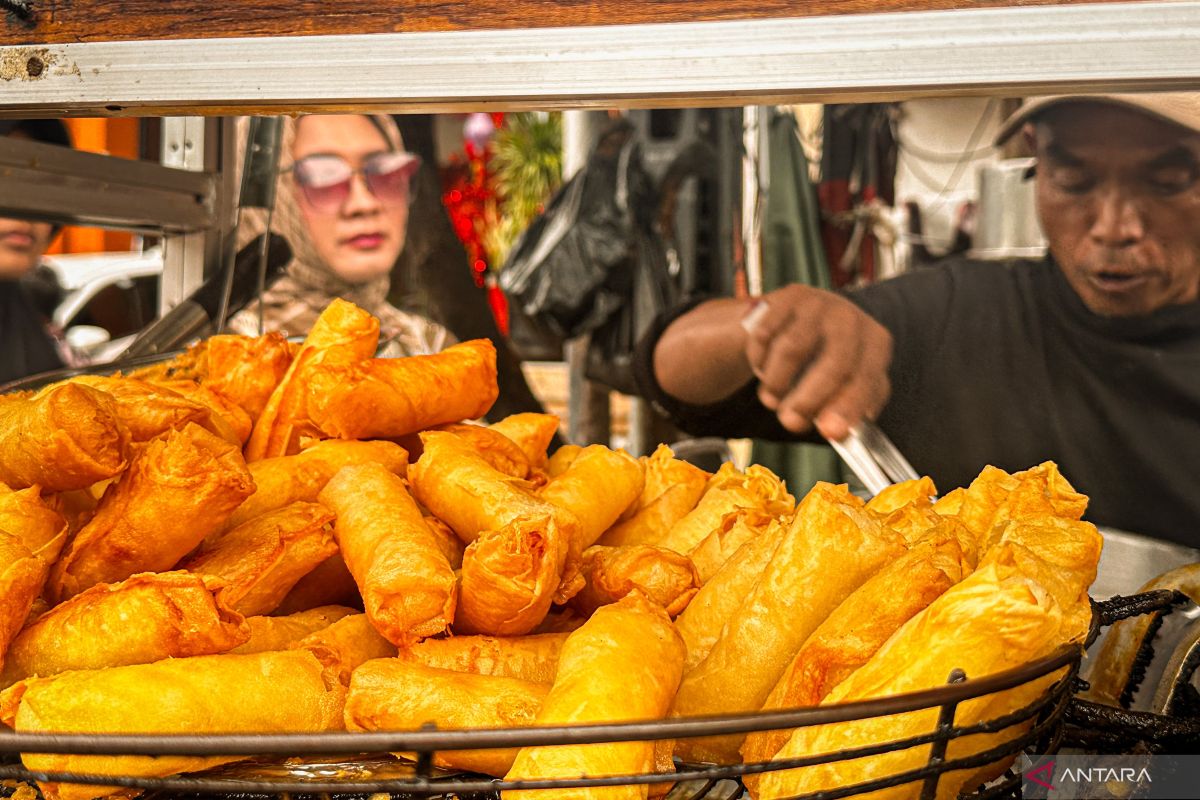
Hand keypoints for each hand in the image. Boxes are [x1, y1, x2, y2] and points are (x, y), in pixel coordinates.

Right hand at [742, 285, 892, 440]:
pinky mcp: (790, 296)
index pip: (866, 378)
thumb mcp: (850, 382)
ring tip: (771, 399)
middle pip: (834, 363)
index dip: (848, 406)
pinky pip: (766, 334)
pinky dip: (760, 359)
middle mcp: (852, 318)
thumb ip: (847, 409)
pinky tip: (763, 368)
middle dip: (808, 399)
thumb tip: (835, 429)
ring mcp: (821, 303)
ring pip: (792, 349)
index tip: (829, 431)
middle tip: (790, 421)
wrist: (804, 318)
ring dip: (777, 382)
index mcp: (876, 343)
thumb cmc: (831, 358)